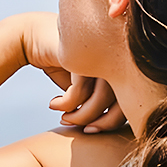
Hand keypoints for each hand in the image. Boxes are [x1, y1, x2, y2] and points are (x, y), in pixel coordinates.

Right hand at [14, 14, 126, 133]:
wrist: (34, 36)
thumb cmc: (61, 62)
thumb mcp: (84, 82)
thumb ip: (99, 97)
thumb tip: (109, 124)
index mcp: (122, 64)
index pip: (133, 99)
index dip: (115, 120)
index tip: (94, 129)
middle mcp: (116, 58)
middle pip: (121, 102)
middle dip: (102, 123)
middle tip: (85, 130)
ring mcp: (101, 55)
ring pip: (100, 100)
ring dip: (80, 117)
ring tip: (65, 119)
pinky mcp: (81, 57)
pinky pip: (79, 93)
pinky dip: (65, 105)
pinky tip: (53, 104)